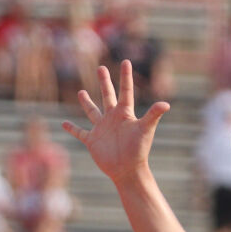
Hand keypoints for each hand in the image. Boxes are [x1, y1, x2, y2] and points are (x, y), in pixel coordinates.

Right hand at [61, 61, 169, 189]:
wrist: (127, 170)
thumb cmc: (138, 150)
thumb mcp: (145, 130)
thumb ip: (153, 115)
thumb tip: (166, 104)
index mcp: (125, 113)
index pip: (125, 91)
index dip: (125, 76)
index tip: (125, 61)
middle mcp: (113, 118)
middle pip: (108, 96)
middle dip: (104, 82)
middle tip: (101, 68)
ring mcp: (102, 129)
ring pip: (92, 111)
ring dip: (86, 102)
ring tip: (81, 91)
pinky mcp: (93, 140)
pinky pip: (80, 132)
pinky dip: (72, 129)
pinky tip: (64, 124)